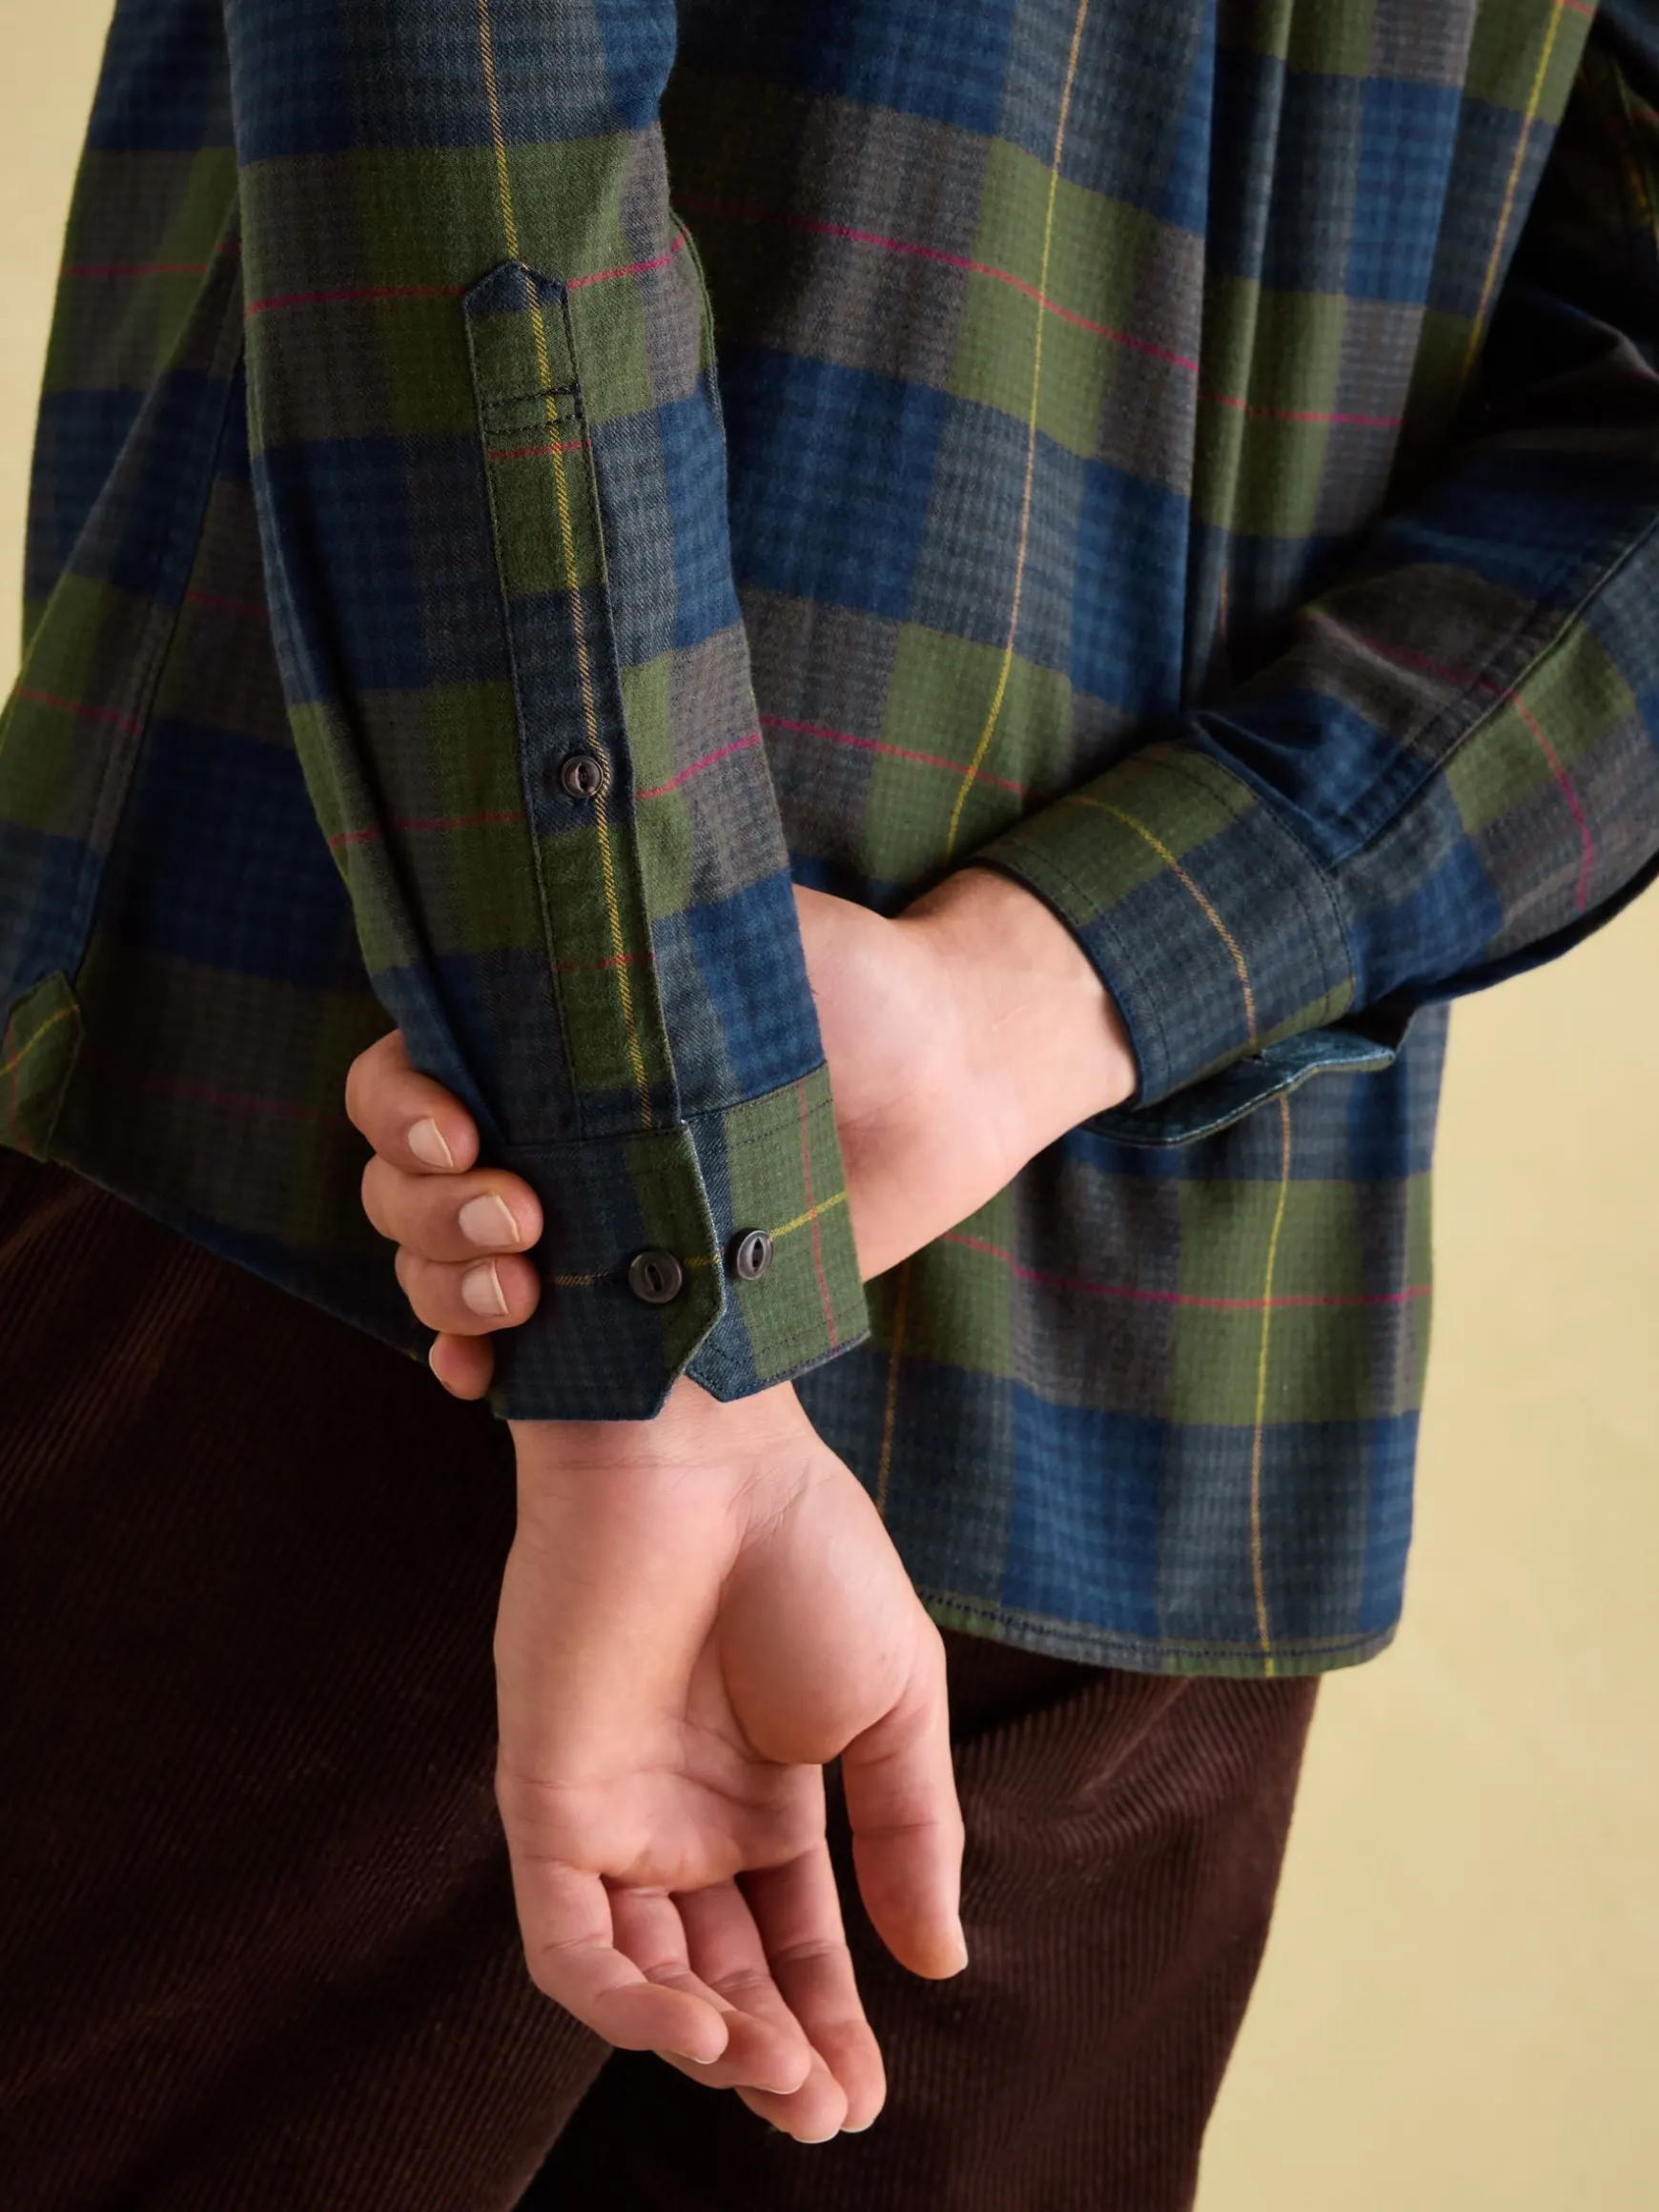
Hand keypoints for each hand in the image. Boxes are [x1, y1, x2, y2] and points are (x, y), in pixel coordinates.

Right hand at [347, 869, 1134, 1396]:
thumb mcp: (740, 929)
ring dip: (446, 1289)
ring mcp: (581, 1224)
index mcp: (538, 1041)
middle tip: (525, 1220)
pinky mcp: (635, 1302)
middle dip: (430, 1211)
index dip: (401, 1109)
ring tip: (523, 1297)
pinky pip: (516, 1347)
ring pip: (439, 1266)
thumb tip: (539, 912)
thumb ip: (640, 932)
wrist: (949, 1077)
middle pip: (402, 1184)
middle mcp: (541, 1131)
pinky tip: (480, 1375)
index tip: (465, 1130)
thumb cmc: (848, 982)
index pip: (403, 1076)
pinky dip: (474, 1360)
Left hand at [494, 1378, 962, 2139]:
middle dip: (774, 2057)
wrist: (708, 1456)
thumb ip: (911, 1835)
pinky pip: (569, 1939)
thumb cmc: (809, 1555)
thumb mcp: (896, 1706)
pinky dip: (626, 2002)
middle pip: (720, 1976)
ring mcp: (612, 1812)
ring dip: (709, 2043)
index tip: (867, 2096)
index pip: (791, 1943)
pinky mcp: (547, 1799)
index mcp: (765, 1796)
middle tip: (826, 2113)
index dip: (828, 2023)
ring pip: (643, 1977)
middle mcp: (682, 1818)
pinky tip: (705, 2030)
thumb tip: (939, 1967)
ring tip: (780, 2076)